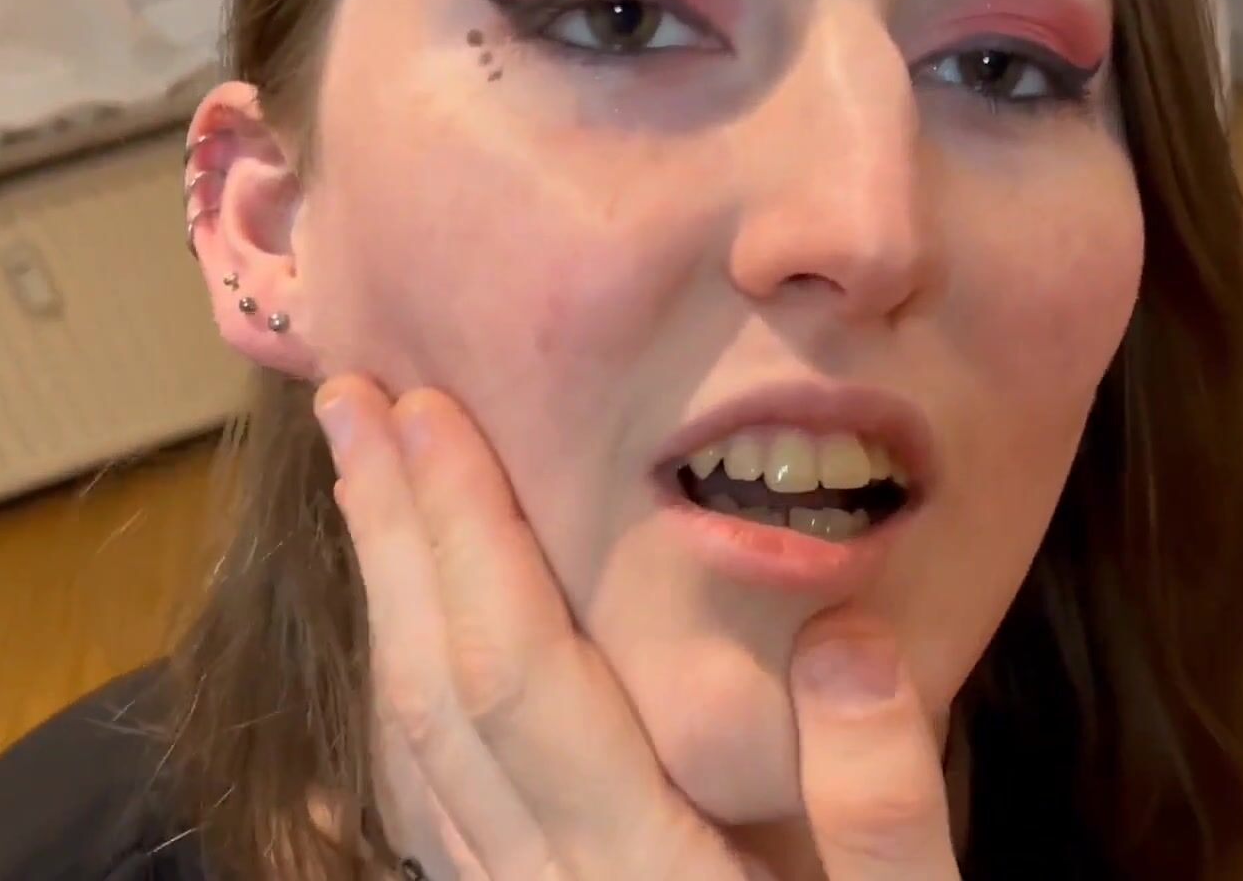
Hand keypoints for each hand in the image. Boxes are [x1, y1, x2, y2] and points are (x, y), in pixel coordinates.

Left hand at [314, 375, 962, 879]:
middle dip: (394, 542)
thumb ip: (887, 802)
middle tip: (354, 407)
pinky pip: (427, 821)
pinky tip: (401, 662)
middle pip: (438, 702)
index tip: (427, 413)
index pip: (523, 675)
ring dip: (383, 612)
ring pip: (411, 760)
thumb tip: (843, 635)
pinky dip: (398, 715)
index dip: (467, 537)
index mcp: (650, 873)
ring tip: (368, 497)